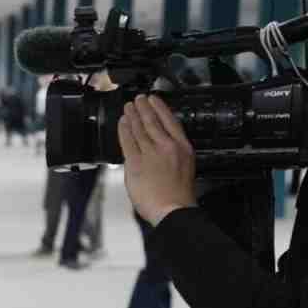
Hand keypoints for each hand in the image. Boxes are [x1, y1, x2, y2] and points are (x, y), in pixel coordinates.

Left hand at [120, 95, 197, 224]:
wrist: (173, 209)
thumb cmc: (179, 195)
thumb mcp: (185, 166)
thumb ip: (173, 153)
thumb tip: (160, 147)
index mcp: (182, 147)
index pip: (170, 121)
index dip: (160, 108)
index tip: (155, 100)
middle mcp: (166, 146)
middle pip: (152, 121)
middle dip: (143, 107)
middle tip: (138, 99)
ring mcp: (150, 153)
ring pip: (139, 129)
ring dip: (132, 115)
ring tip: (129, 107)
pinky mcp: (135, 162)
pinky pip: (127, 141)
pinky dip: (124, 129)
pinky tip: (122, 122)